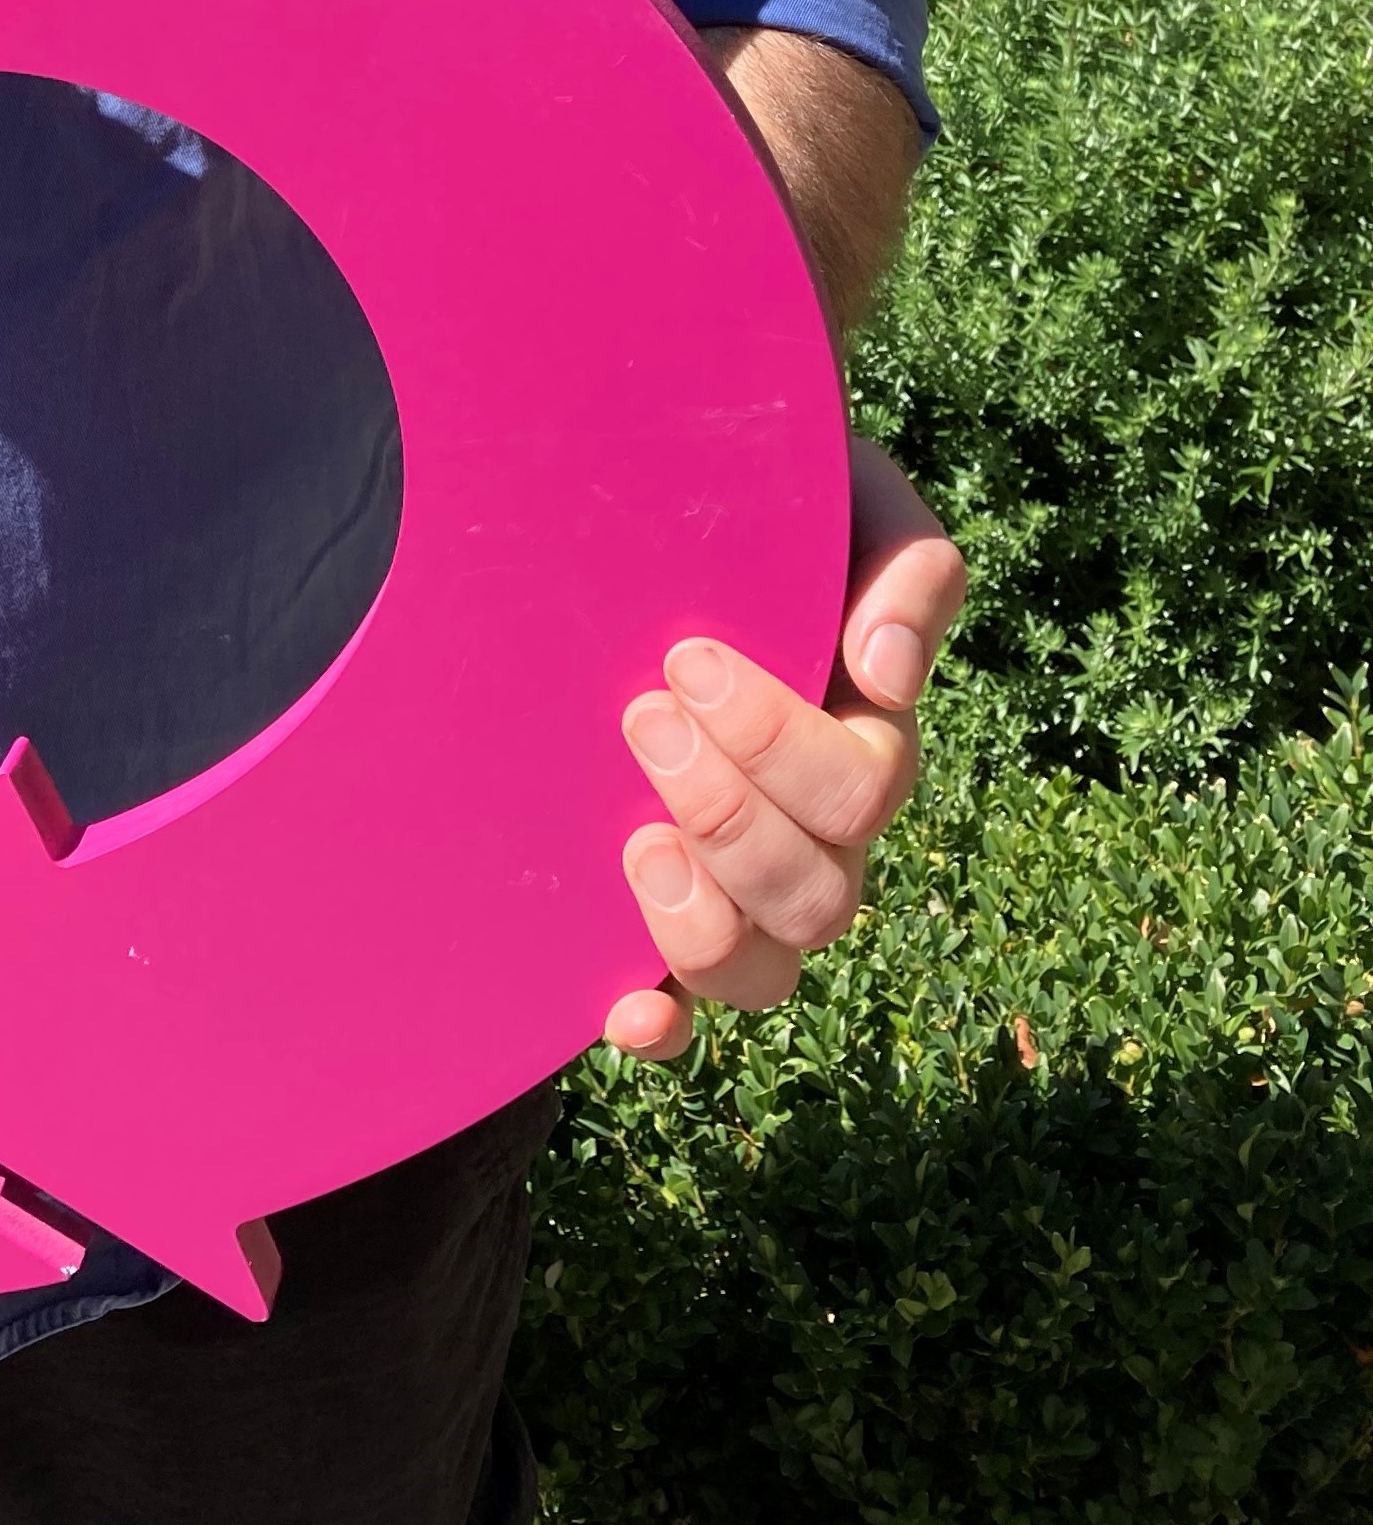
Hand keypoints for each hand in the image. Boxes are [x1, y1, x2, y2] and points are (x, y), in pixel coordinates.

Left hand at [602, 434, 965, 1058]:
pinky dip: (662, 1024)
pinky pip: (682, 1013)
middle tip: (642, 716)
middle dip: (729, 814)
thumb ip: (898, 556)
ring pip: (764, 970)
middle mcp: (813, 836)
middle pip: (818, 894)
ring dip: (702, 923)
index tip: (685, 658)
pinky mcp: (658, 919)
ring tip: (634, 836)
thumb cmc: (753, 515)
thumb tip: (889, 668)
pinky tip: (625, 1010)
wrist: (632, 520)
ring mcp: (738, 889)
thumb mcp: (836, 501)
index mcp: (861, 744)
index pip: (862, 790)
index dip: (780, 744)